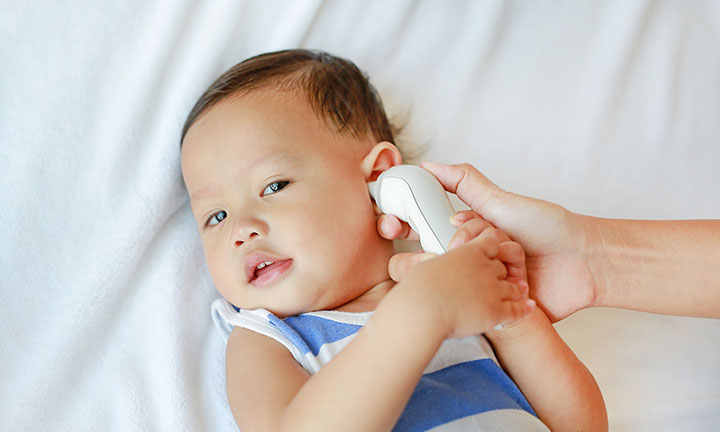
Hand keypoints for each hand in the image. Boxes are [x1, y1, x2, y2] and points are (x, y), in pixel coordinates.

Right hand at [379, 162, 596, 321]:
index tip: (390, 223)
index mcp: (463, 236)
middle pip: (428, 260)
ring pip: (448, 284)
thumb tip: (426, 164)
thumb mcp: (501, 201)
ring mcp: (479, 288)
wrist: (584, 262)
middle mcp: (466, 262)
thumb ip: (463, 182)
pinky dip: (481, 299)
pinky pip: (474, 312)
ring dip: (468, 271)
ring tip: (494, 262)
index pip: (419, 231)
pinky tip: (499, 286)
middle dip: (430, 255)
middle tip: (448, 249)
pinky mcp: (494, 313)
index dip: (401, 226)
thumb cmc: (547, 228)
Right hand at [400, 227, 534, 338]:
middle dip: (498, 271)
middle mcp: (486, 268)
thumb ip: (430, 257)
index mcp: (471, 250)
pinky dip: (524, 308)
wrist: (421, 313)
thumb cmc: (419, 288)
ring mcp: (494, 290)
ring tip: (501, 296)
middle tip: (488, 279)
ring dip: (511, 289)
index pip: (491, 240)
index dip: (489, 244)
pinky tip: (528, 306)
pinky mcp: (498, 312)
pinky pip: (517, 310)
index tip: (484, 252)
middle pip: (501, 265)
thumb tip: (425, 257)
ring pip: (511, 286)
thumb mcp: (422, 261)